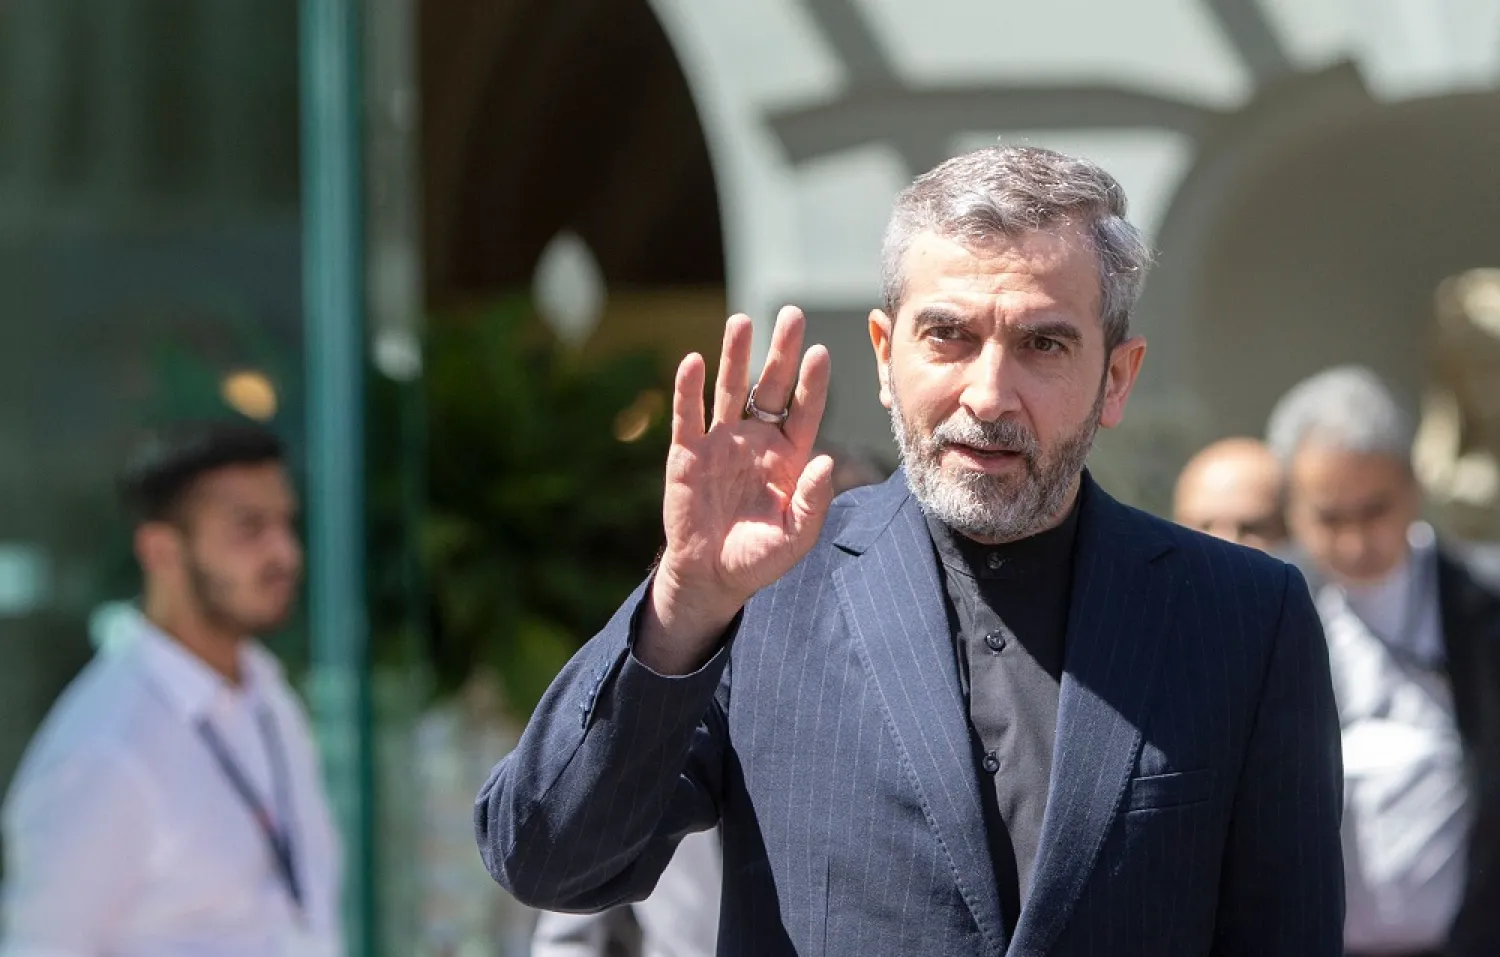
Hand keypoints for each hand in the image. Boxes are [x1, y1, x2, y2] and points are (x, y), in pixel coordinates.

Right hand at [637, 306, 833, 673]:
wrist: (711, 576)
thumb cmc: (759, 557)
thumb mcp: (796, 537)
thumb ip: (812, 502)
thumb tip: (826, 462)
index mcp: (789, 456)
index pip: (805, 410)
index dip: (812, 383)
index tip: (820, 352)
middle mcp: (757, 440)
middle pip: (770, 387)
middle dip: (780, 352)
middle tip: (791, 314)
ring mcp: (721, 443)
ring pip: (730, 390)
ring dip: (734, 356)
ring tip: (740, 321)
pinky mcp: (687, 453)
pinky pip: (688, 416)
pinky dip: (689, 390)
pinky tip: (693, 361)